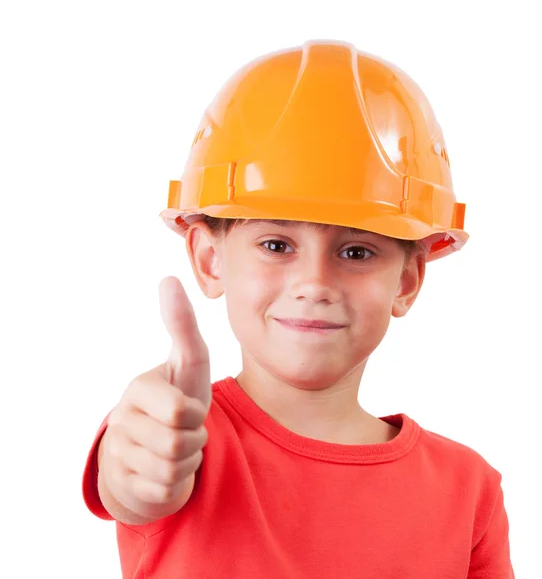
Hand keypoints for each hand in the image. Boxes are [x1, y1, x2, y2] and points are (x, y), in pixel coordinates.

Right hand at [100, 277, 210, 518]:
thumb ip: (182, 325)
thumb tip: (168, 277)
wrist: (158, 447)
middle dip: (194, 440)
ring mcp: (118, 454)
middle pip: (179, 444)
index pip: (182, 413)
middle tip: (184, 430)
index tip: (187, 408)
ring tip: (177, 447)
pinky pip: (165, 491)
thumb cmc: (179, 399)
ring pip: (173, 469)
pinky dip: (177, 483)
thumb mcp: (189, 364)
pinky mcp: (121, 485)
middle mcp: (121, 419)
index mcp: (139, 389)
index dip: (196, 415)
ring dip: (187, 461)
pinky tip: (166, 469)